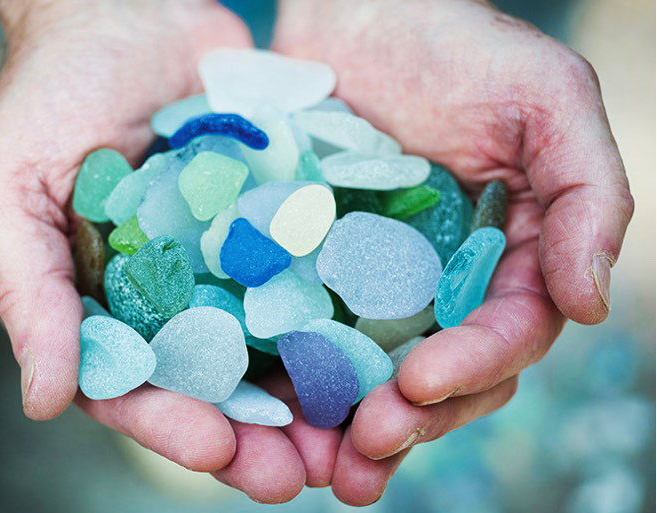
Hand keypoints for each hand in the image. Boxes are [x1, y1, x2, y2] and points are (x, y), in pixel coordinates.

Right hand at [0, 0, 310, 500]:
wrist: (126, 9)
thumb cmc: (52, 94)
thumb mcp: (10, 188)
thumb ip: (28, 292)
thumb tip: (44, 401)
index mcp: (105, 303)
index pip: (137, 386)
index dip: (175, 427)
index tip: (221, 452)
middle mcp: (173, 293)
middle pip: (216, 384)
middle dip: (256, 434)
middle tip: (301, 475)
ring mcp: (230, 260)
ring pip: (273, 345)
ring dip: (311, 395)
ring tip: (353, 435)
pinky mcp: (279, 221)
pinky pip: (313, 273)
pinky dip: (343, 315)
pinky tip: (380, 347)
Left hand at [272, 0, 633, 504]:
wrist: (356, 13)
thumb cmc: (455, 45)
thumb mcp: (546, 100)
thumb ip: (590, 196)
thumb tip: (591, 305)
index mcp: (508, 255)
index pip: (507, 331)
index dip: (474, 365)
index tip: (423, 382)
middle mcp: (446, 282)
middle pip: (442, 373)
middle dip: (413, 416)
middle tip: (369, 445)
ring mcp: (377, 283)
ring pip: (375, 374)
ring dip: (355, 425)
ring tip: (330, 464)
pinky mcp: (314, 271)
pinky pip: (310, 334)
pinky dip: (300, 379)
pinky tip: (277, 412)